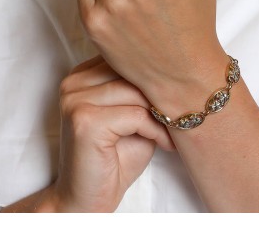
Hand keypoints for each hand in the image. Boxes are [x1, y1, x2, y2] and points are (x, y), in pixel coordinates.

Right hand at [50, 55, 173, 211]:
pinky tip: (164, 144)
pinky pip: (135, 115)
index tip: (179, 94)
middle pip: (132, 72)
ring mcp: (75, 100)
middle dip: (161, 93)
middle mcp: (73, 83)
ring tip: (174, 132)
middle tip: (185, 113)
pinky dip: (156, 130)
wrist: (87, 199)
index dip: (156, 76)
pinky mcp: (84, 121)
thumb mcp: (134, 116)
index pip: (126, 58)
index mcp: (81, 76)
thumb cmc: (115, 158)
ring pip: (135, 92)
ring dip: (162, 114)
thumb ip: (143, 91)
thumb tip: (178, 70)